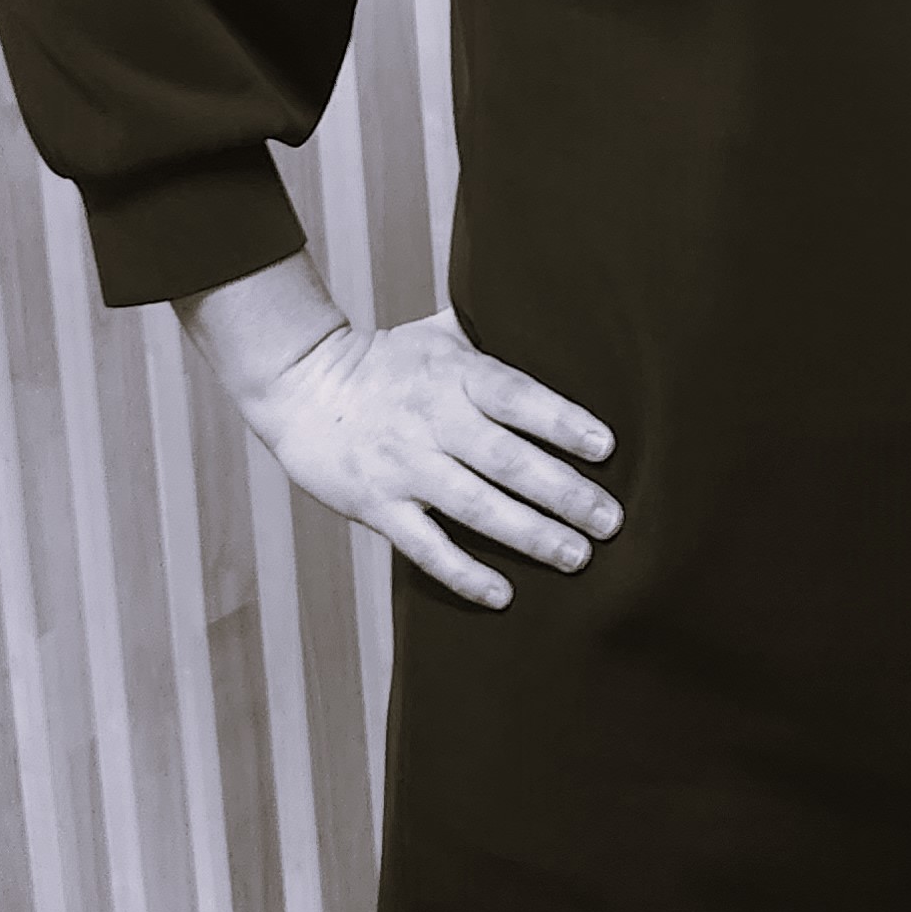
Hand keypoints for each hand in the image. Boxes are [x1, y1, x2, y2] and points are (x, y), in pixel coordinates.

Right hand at [245, 306, 619, 608]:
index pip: (517, 397)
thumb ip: (491, 336)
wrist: (299, 385)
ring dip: (531, 535)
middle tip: (611, 520)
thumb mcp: (439, 334)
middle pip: (508, 460)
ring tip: (578, 556)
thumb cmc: (385, 359)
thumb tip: (552, 317)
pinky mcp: (376, 505)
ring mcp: (404, 467)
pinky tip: (503, 594)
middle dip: (564, 493)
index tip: (606, 448)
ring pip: (476, 507)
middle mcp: (434, 421)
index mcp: (455, 374)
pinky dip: (464, 574)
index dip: (563, 422)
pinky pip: (426, 547)